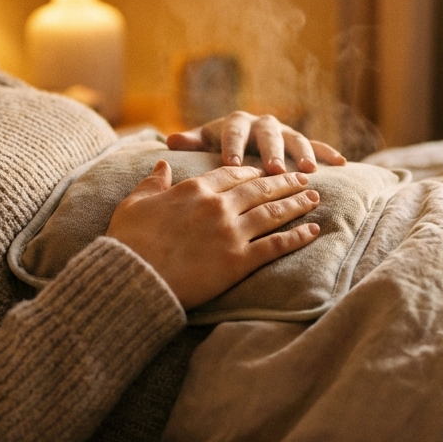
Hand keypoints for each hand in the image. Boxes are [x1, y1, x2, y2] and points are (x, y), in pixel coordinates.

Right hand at [106, 160, 320, 309]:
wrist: (133, 278)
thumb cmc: (128, 241)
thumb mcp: (134, 203)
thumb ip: (153, 181)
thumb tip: (161, 163)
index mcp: (194, 190)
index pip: (231, 174)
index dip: (252, 171)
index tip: (265, 171)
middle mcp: (218, 206)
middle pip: (259, 189)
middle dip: (284, 182)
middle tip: (303, 177)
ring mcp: (231, 232)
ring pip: (273, 212)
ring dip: (297, 203)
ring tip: (314, 196)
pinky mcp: (239, 261)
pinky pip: (276, 245)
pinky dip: (297, 236)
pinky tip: (313, 230)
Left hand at [166, 110, 345, 174]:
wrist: (239, 141)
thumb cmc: (216, 147)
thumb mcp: (202, 144)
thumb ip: (191, 142)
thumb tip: (169, 139)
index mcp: (235, 122)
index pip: (233, 131)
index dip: (233, 146)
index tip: (231, 164)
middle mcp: (261, 123)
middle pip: (267, 134)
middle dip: (272, 151)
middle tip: (275, 170)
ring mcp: (283, 132)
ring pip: (295, 139)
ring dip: (302, 154)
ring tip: (309, 171)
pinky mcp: (300, 142)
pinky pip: (316, 145)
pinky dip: (328, 153)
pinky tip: (342, 164)